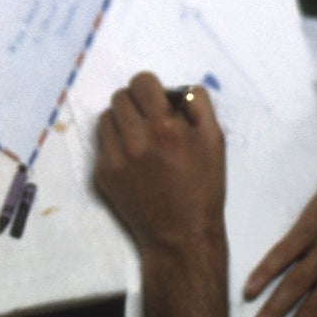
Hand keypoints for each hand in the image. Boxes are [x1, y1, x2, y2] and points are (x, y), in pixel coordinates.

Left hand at [94, 72, 225, 253]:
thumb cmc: (203, 186)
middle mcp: (135, 139)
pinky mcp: (102, 174)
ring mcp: (114, 157)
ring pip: (105, 117)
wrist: (181, 234)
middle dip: (136, 103)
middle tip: (149, 120)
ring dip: (121, 121)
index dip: (151, 88)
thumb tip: (177, 89)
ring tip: (139, 138)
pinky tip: (132, 160)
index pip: (141, 81)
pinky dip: (115, 145)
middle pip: (120, 97)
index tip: (157, 101)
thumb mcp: (215, 140)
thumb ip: (198, 104)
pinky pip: (102, 143)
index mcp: (165, 126)